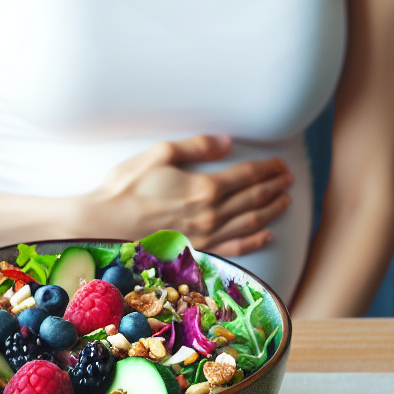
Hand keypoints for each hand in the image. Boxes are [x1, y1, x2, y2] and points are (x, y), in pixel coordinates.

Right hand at [83, 135, 292, 256]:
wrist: (104, 225)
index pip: (248, 176)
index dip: (268, 169)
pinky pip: (235, 248)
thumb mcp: (160, 154)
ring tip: (285, 200)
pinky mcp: (197, 252)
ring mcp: (206, 236)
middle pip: (254, 198)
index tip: (280, 164)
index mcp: (205, 187)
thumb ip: (197, 146)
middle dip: (275, 187)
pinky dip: (255, 241)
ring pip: (250, 223)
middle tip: (288, 179)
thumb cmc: (128, 187)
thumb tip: (227, 142)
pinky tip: (266, 234)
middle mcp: (211, 214)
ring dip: (272, 210)